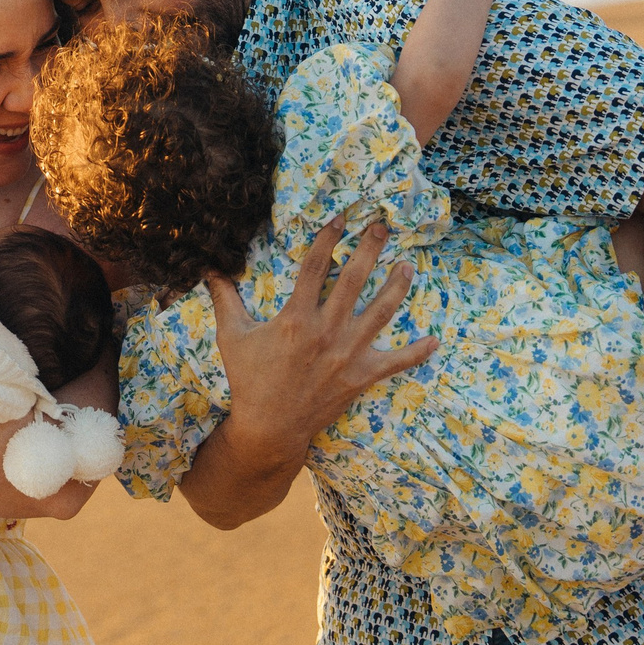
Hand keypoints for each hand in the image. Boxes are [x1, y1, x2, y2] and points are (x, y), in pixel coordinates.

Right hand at [206, 218, 434, 460]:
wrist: (270, 427)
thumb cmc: (249, 379)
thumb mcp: (232, 336)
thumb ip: (224, 299)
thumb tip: (209, 267)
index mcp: (296, 318)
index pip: (315, 267)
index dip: (327, 238)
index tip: (340, 218)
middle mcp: (327, 331)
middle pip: (354, 280)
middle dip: (370, 249)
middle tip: (381, 226)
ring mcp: (348, 354)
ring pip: (380, 313)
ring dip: (397, 287)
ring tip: (408, 266)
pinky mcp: (361, 376)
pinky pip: (395, 363)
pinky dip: (416, 352)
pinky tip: (434, 339)